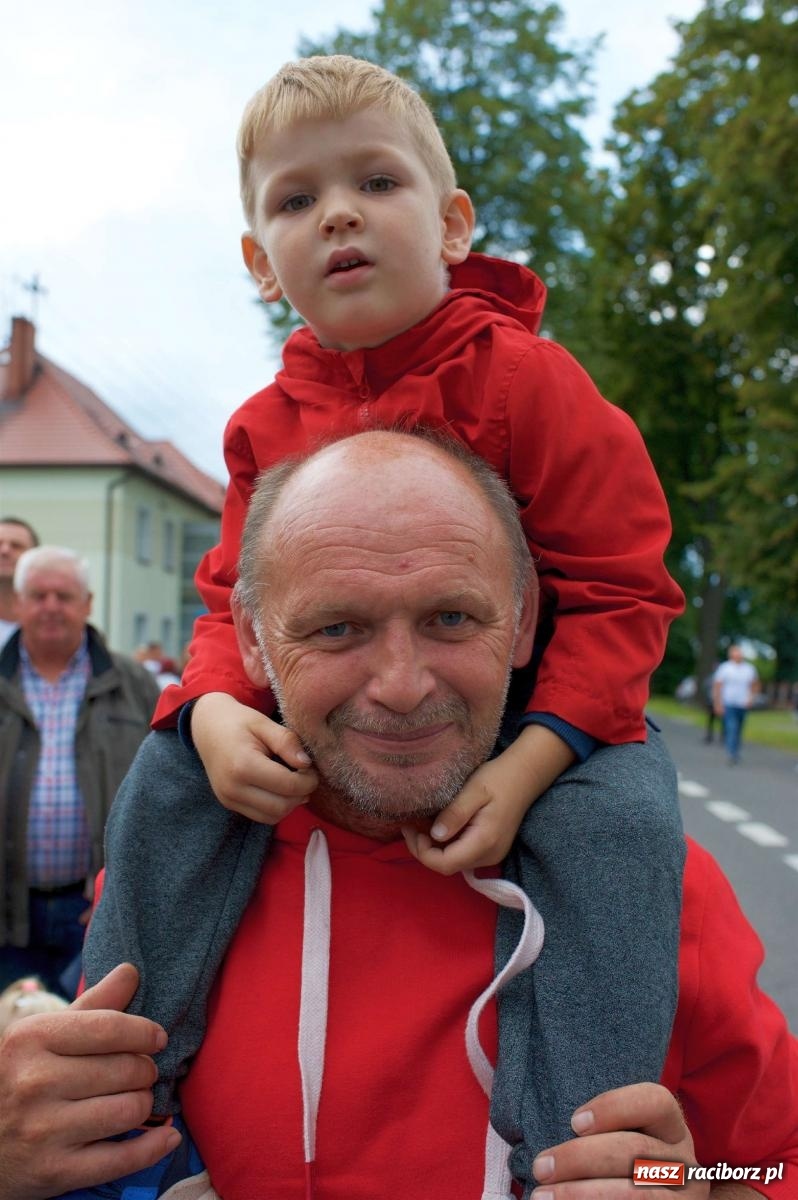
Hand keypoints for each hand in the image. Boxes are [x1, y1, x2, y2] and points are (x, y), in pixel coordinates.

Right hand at [0, 964, 180, 1199]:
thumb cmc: (20, 1078)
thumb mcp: (44, 1035)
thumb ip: (92, 1004)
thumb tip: (131, 970)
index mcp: (30, 1040)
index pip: (108, 1028)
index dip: (143, 1031)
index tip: (157, 1037)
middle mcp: (33, 1084)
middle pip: (125, 1069)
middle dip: (145, 1070)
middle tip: (141, 1072)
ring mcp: (43, 1131)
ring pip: (128, 1110)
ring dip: (145, 1104)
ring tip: (137, 1099)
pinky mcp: (54, 1172)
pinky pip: (121, 1159)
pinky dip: (153, 1147)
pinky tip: (166, 1136)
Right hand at [191, 692, 317, 821]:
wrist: (207, 726)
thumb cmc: (238, 721)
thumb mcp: (264, 723)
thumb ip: (286, 742)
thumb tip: (306, 764)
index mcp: (243, 765)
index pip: (288, 786)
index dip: (309, 780)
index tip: (311, 767)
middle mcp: (233, 788)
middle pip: (281, 807)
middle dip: (301, 794)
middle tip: (305, 776)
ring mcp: (228, 799)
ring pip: (272, 817)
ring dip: (290, 803)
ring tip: (293, 781)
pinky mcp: (228, 804)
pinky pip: (261, 816)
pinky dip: (276, 807)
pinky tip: (280, 788)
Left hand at [402, 755, 526, 874]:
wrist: (524, 777)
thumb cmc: (498, 779)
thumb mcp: (473, 790)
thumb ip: (455, 814)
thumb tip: (435, 834)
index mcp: (484, 841)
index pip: (445, 863)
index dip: (423, 852)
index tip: (411, 829)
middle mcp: (488, 855)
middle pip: (447, 866)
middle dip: (424, 850)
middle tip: (410, 826)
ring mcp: (491, 855)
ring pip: (453, 862)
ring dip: (433, 848)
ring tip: (420, 825)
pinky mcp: (490, 850)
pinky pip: (462, 854)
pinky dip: (445, 845)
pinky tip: (437, 827)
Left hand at [530, 1082, 707, 1197]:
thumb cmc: (624, 1170)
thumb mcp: (626, 1144)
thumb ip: (601, 1135)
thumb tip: (550, 1140)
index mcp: (673, 1131)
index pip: (657, 1102)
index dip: (615, 1107)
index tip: (574, 1122)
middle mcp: (685, 1164)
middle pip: (635, 1150)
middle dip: (581, 1158)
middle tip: (541, 1167)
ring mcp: (684, 1199)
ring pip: (635, 1193)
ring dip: (581, 1194)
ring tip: (543, 1196)